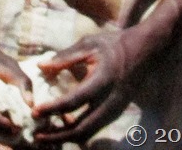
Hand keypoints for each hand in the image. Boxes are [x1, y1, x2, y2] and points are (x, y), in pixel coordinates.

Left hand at [30, 29, 140, 145]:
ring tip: (47, 135)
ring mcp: (115, 110)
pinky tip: (64, 127)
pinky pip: (95, 128)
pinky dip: (78, 132)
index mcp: (102, 81)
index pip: (73, 101)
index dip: (53, 109)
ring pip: (89, 133)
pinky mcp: (116, 112)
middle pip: (82, 129)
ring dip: (67, 137)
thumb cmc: (115, 44)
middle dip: (58, 136)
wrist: (145, 51)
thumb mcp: (89, 44)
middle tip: (37, 135)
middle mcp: (110, 101)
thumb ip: (65, 57)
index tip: (36, 111)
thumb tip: (41, 66)